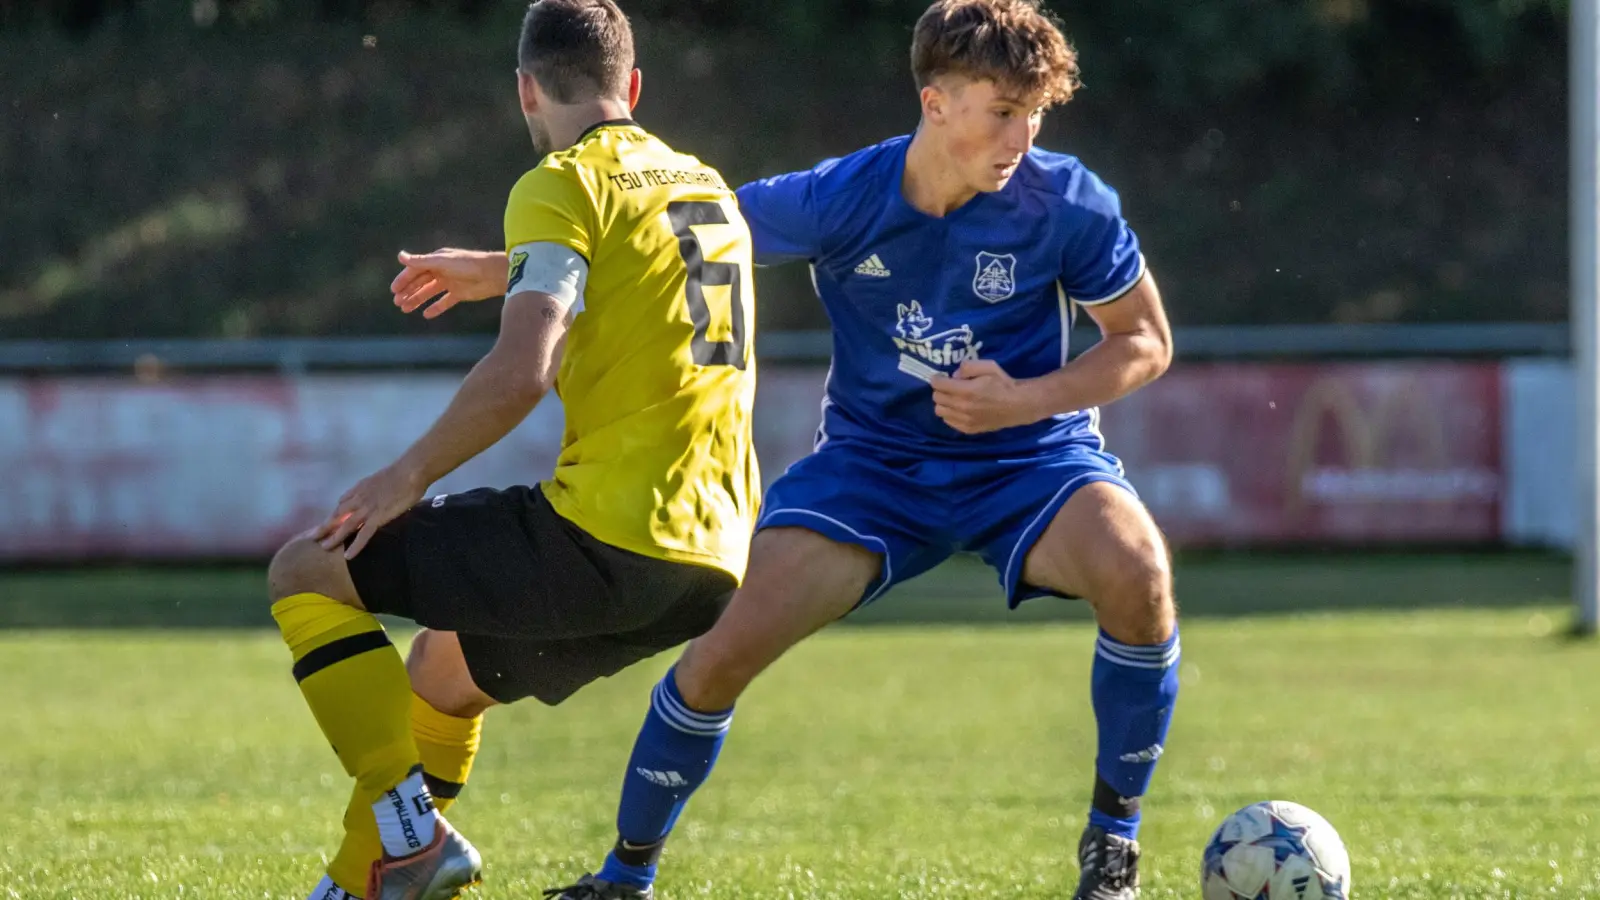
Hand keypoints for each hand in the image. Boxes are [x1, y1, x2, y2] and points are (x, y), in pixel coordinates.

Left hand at [313, 462, 427, 558]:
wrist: (410, 471)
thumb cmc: (402, 473)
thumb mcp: (382, 479)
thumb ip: (373, 488)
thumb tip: (370, 493)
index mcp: (360, 489)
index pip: (342, 503)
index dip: (334, 515)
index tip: (327, 524)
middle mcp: (359, 498)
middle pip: (337, 515)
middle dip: (324, 526)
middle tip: (311, 537)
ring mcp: (367, 508)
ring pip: (346, 525)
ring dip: (334, 537)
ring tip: (324, 547)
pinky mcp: (378, 516)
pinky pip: (364, 533)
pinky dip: (355, 545)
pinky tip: (348, 555)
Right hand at [391, 248, 507, 318]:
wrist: (493, 274)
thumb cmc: (468, 264)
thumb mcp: (442, 262)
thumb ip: (421, 262)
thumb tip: (400, 256)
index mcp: (437, 260)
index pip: (415, 270)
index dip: (404, 279)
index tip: (394, 291)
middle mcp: (442, 270)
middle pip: (421, 282)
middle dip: (408, 291)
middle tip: (397, 303)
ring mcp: (450, 282)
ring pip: (429, 292)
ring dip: (417, 300)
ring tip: (406, 310)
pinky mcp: (459, 294)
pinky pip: (444, 302)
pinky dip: (435, 308)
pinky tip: (426, 315)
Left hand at [930, 359, 1040, 434]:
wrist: (1017, 405)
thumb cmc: (1003, 383)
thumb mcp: (988, 366)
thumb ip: (968, 367)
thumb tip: (954, 375)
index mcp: (966, 390)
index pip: (938, 385)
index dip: (937, 378)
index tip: (941, 377)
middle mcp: (962, 407)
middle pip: (937, 398)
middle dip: (940, 390)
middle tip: (948, 386)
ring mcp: (964, 420)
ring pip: (939, 411)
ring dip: (943, 403)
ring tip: (953, 398)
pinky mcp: (968, 429)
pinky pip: (948, 421)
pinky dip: (950, 414)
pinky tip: (959, 409)